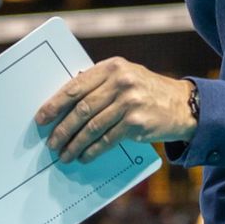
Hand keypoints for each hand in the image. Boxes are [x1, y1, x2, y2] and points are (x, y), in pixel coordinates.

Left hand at [35, 57, 195, 162]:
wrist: (183, 105)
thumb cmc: (146, 92)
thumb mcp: (124, 78)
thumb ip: (99, 85)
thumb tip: (63, 105)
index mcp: (112, 67)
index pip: (76, 86)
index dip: (55, 104)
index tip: (41, 118)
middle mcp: (121, 81)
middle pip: (81, 109)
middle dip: (62, 129)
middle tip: (51, 142)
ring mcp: (130, 101)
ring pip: (92, 127)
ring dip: (74, 143)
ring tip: (64, 154)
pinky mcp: (137, 122)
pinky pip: (107, 139)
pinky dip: (92, 150)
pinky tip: (84, 156)